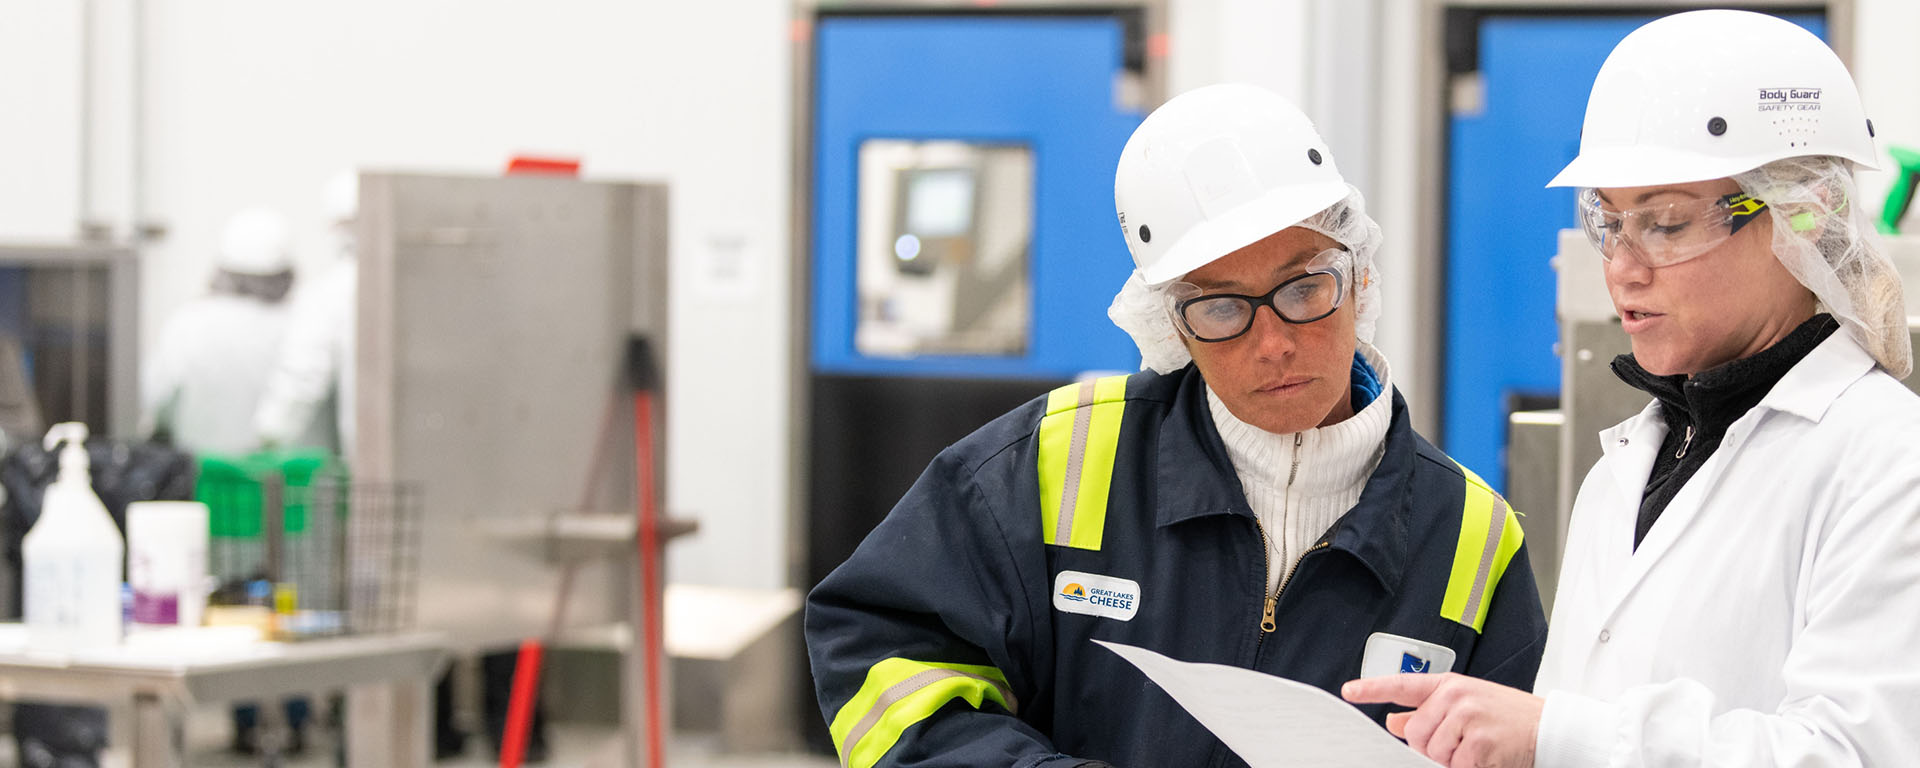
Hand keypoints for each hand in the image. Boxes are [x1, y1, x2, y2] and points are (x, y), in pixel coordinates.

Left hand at [1341, 673, 1541, 767]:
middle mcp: (1456, 697)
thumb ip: (1428, 713)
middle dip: (1430, 747)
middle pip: (1415, 733)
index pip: (1403, 684)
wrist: (1548, 728)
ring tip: (1475, 749)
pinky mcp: (1480, 742)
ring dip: (1450, 760)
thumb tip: (1394, 721)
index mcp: (1449, 685)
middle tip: (1457, 745)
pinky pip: (1455, 765)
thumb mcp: (1466, 706)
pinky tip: (1483, 759)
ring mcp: (1469, 718)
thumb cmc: (1507, 717)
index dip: (1372, 688)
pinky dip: (1466, 767)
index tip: (1349, 691)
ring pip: (1432, 752)